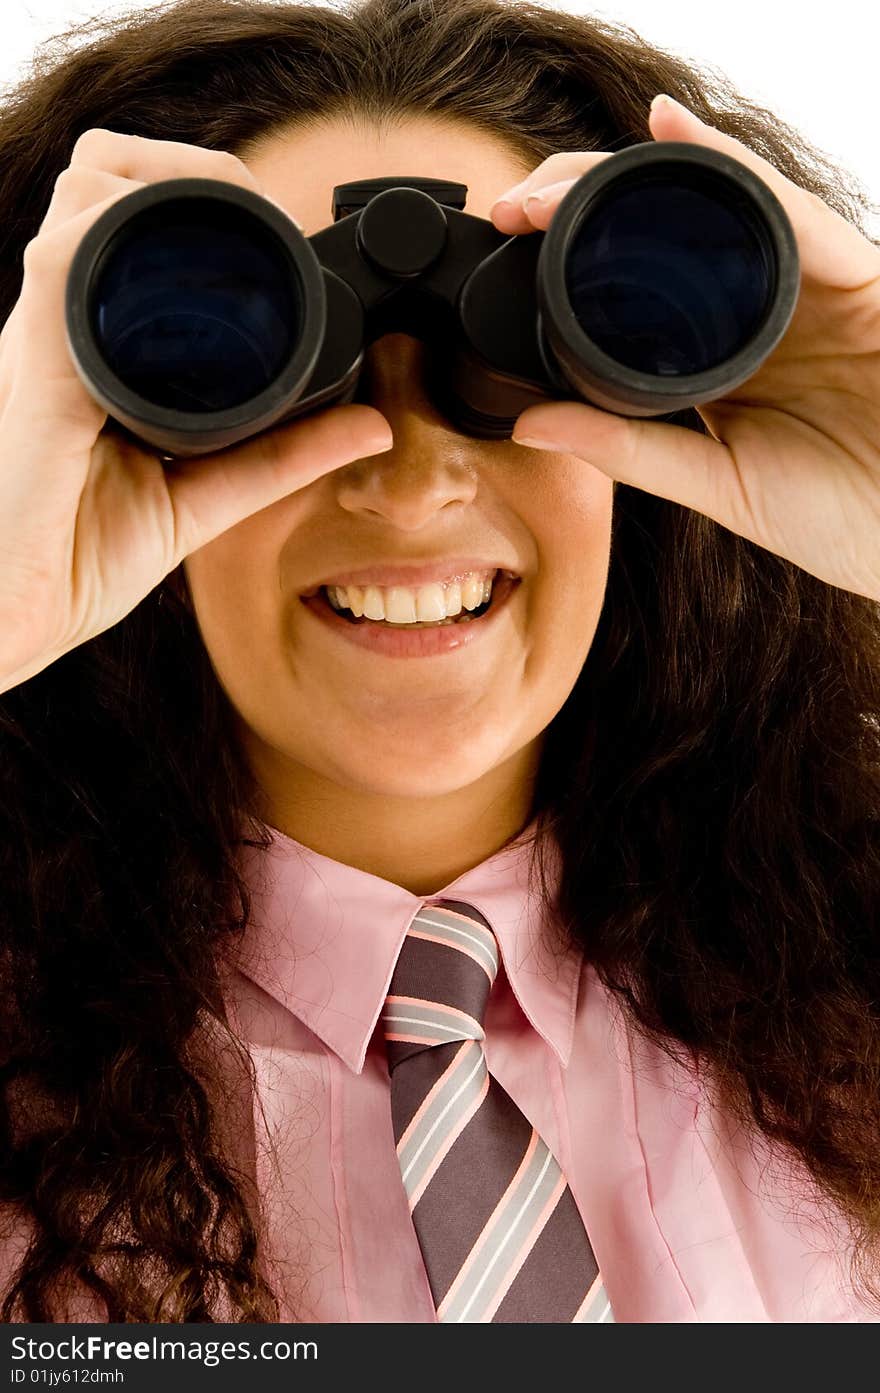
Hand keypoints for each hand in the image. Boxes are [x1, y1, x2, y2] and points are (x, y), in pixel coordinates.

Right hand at [0, 129, 392, 693]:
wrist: (10, 616)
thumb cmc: (75, 558)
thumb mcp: (200, 499)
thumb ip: (280, 459)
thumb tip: (371, 426)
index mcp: (96, 348)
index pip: (131, 224)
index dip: (198, 197)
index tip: (272, 227)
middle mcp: (65, 326)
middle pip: (106, 177)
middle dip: (185, 167)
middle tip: (258, 207)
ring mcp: (45, 334)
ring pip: (89, 191)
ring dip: (163, 174)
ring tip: (238, 203)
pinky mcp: (33, 360)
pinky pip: (65, 259)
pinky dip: (119, 222)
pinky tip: (176, 231)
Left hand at [491, 95, 879, 601]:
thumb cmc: (839, 514)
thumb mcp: (719, 484)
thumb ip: (631, 451)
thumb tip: (531, 425)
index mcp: (723, 349)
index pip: (642, 279)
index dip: (574, 252)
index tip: (509, 243)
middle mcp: (761, 303)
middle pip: (667, 225)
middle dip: (586, 201)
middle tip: (516, 206)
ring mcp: (807, 284)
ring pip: (717, 202)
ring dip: (634, 178)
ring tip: (561, 179)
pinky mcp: (857, 275)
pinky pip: (788, 211)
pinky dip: (731, 168)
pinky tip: (672, 136)